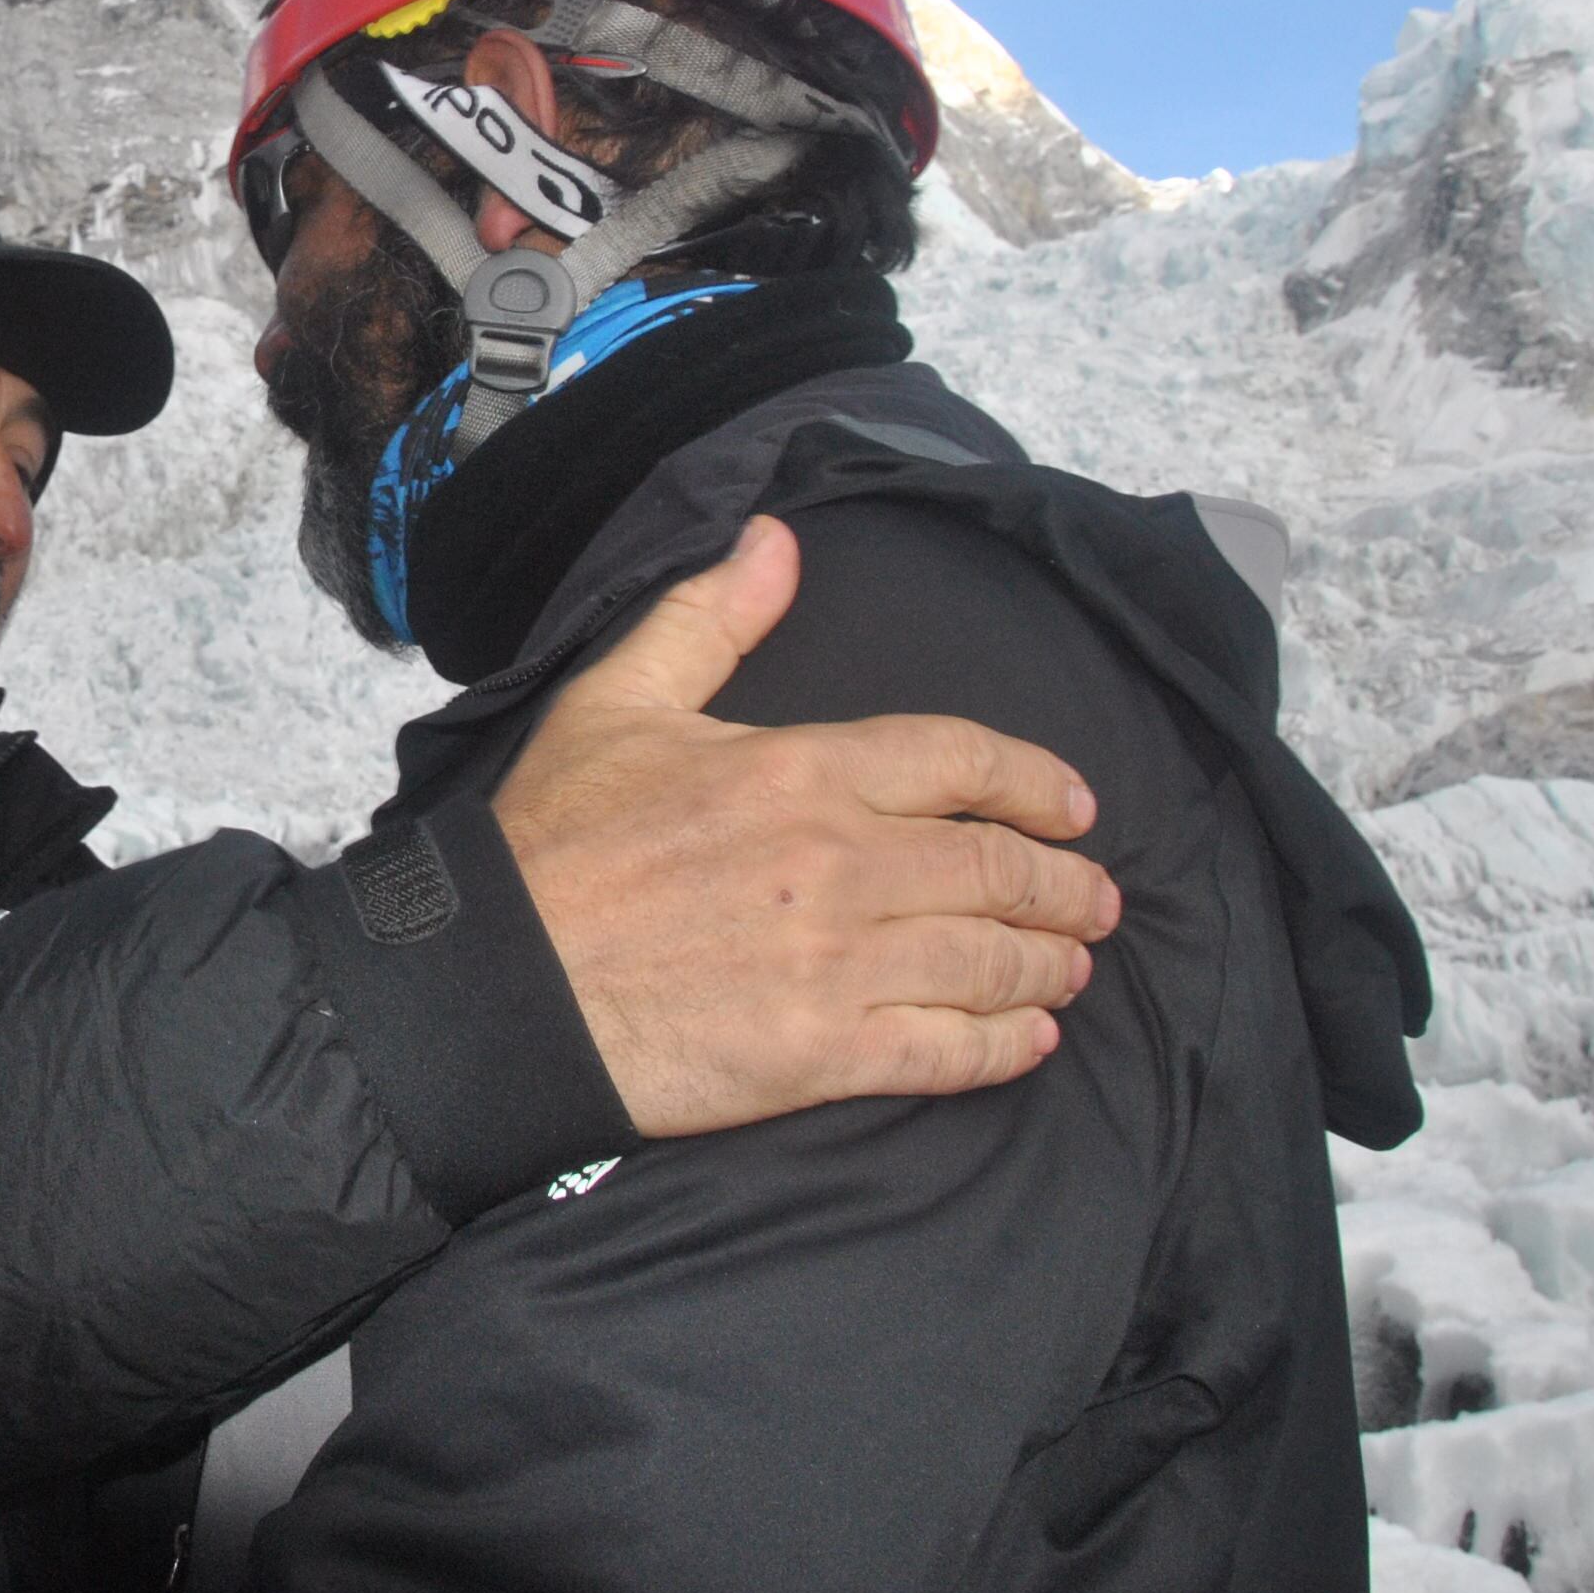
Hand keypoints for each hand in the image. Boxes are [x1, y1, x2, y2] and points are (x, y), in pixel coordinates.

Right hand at [491, 516, 1115, 1138]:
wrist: (498, 985)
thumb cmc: (552, 842)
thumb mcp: (617, 702)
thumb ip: (708, 619)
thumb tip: (775, 538)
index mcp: (799, 769)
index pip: (959, 760)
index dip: (1034, 781)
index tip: (1074, 805)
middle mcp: (838, 863)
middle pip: (996, 868)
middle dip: (1065, 885)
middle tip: (1095, 899)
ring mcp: (837, 962)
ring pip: (989, 960)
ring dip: (1049, 965)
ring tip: (1072, 967)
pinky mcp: (821, 1054)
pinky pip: (948, 1051)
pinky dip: (1004, 1047)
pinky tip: (1028, 1042)